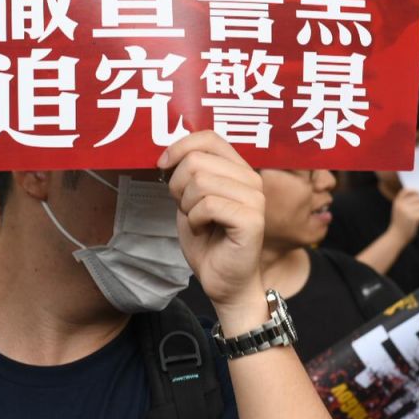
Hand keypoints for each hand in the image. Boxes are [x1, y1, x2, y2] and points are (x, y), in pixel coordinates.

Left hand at [159, 132, 266, 328]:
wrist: (223, 281)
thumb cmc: (207, 241)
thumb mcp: (190, 199)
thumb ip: (188, 173)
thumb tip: (168, 152)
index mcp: (237, 169)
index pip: (209, 137)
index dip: (180, 147)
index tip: (163, 166)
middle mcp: (251, 178)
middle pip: (198, 160)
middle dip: (178, 185)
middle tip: (186, 207)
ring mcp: (255, 198)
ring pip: (200, 182)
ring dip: (187, 206)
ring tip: (198, 221)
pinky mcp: (252, 219)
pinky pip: (208, 205)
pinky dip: (195, 220)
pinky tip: (204, 230)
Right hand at [387, 188, 418, 242]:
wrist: (396, 236)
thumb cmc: (400, 224)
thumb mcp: (399, 211)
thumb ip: (405, 204)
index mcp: (397, 203)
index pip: (406, 191)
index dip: (414, 190)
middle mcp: (401, 205)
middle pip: (418, 199)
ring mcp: (406, 211)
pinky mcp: (412, 217)